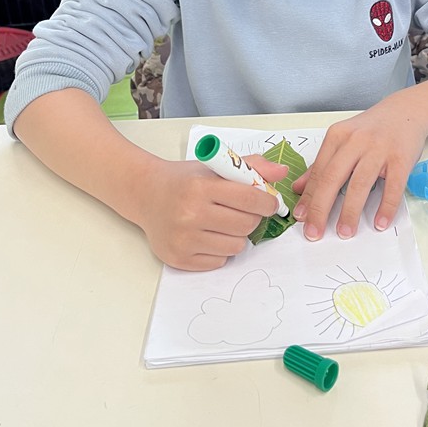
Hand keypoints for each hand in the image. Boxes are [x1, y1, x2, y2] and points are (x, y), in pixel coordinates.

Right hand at [136, 155, 287, 270]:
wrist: (146, 194)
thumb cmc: (184, 180)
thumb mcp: (215, 165)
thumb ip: (250, 166)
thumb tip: (281, 173)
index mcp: (201, 186)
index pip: (250, 198)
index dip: (267, 202)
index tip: (269, 203)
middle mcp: (191, 213)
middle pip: (246, 224)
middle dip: (253, 218)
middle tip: (244, 211)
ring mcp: (184, 239)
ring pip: (236, 246)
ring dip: (238, 235)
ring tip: (225, 223)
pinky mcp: (179, 259)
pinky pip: (220, 261)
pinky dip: (221, 250)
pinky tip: (210, 235)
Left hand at [292, 96, 427, 241]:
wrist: (406, 111)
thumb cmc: (371, 129)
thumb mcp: (343, 140)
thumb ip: (321, 164)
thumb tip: (299, 189)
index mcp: (337, 136)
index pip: (318, 171)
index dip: (308, 198)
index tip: (301, 219)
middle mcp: (356, 141)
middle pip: (333, 177)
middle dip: (322, 208)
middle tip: (314, 232)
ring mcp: (379, 149)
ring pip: (360, 183)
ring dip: (350, 211)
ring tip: (344, 232)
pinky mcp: (401, 158)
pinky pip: (392, 186)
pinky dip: (386, 207)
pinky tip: (379, 223)